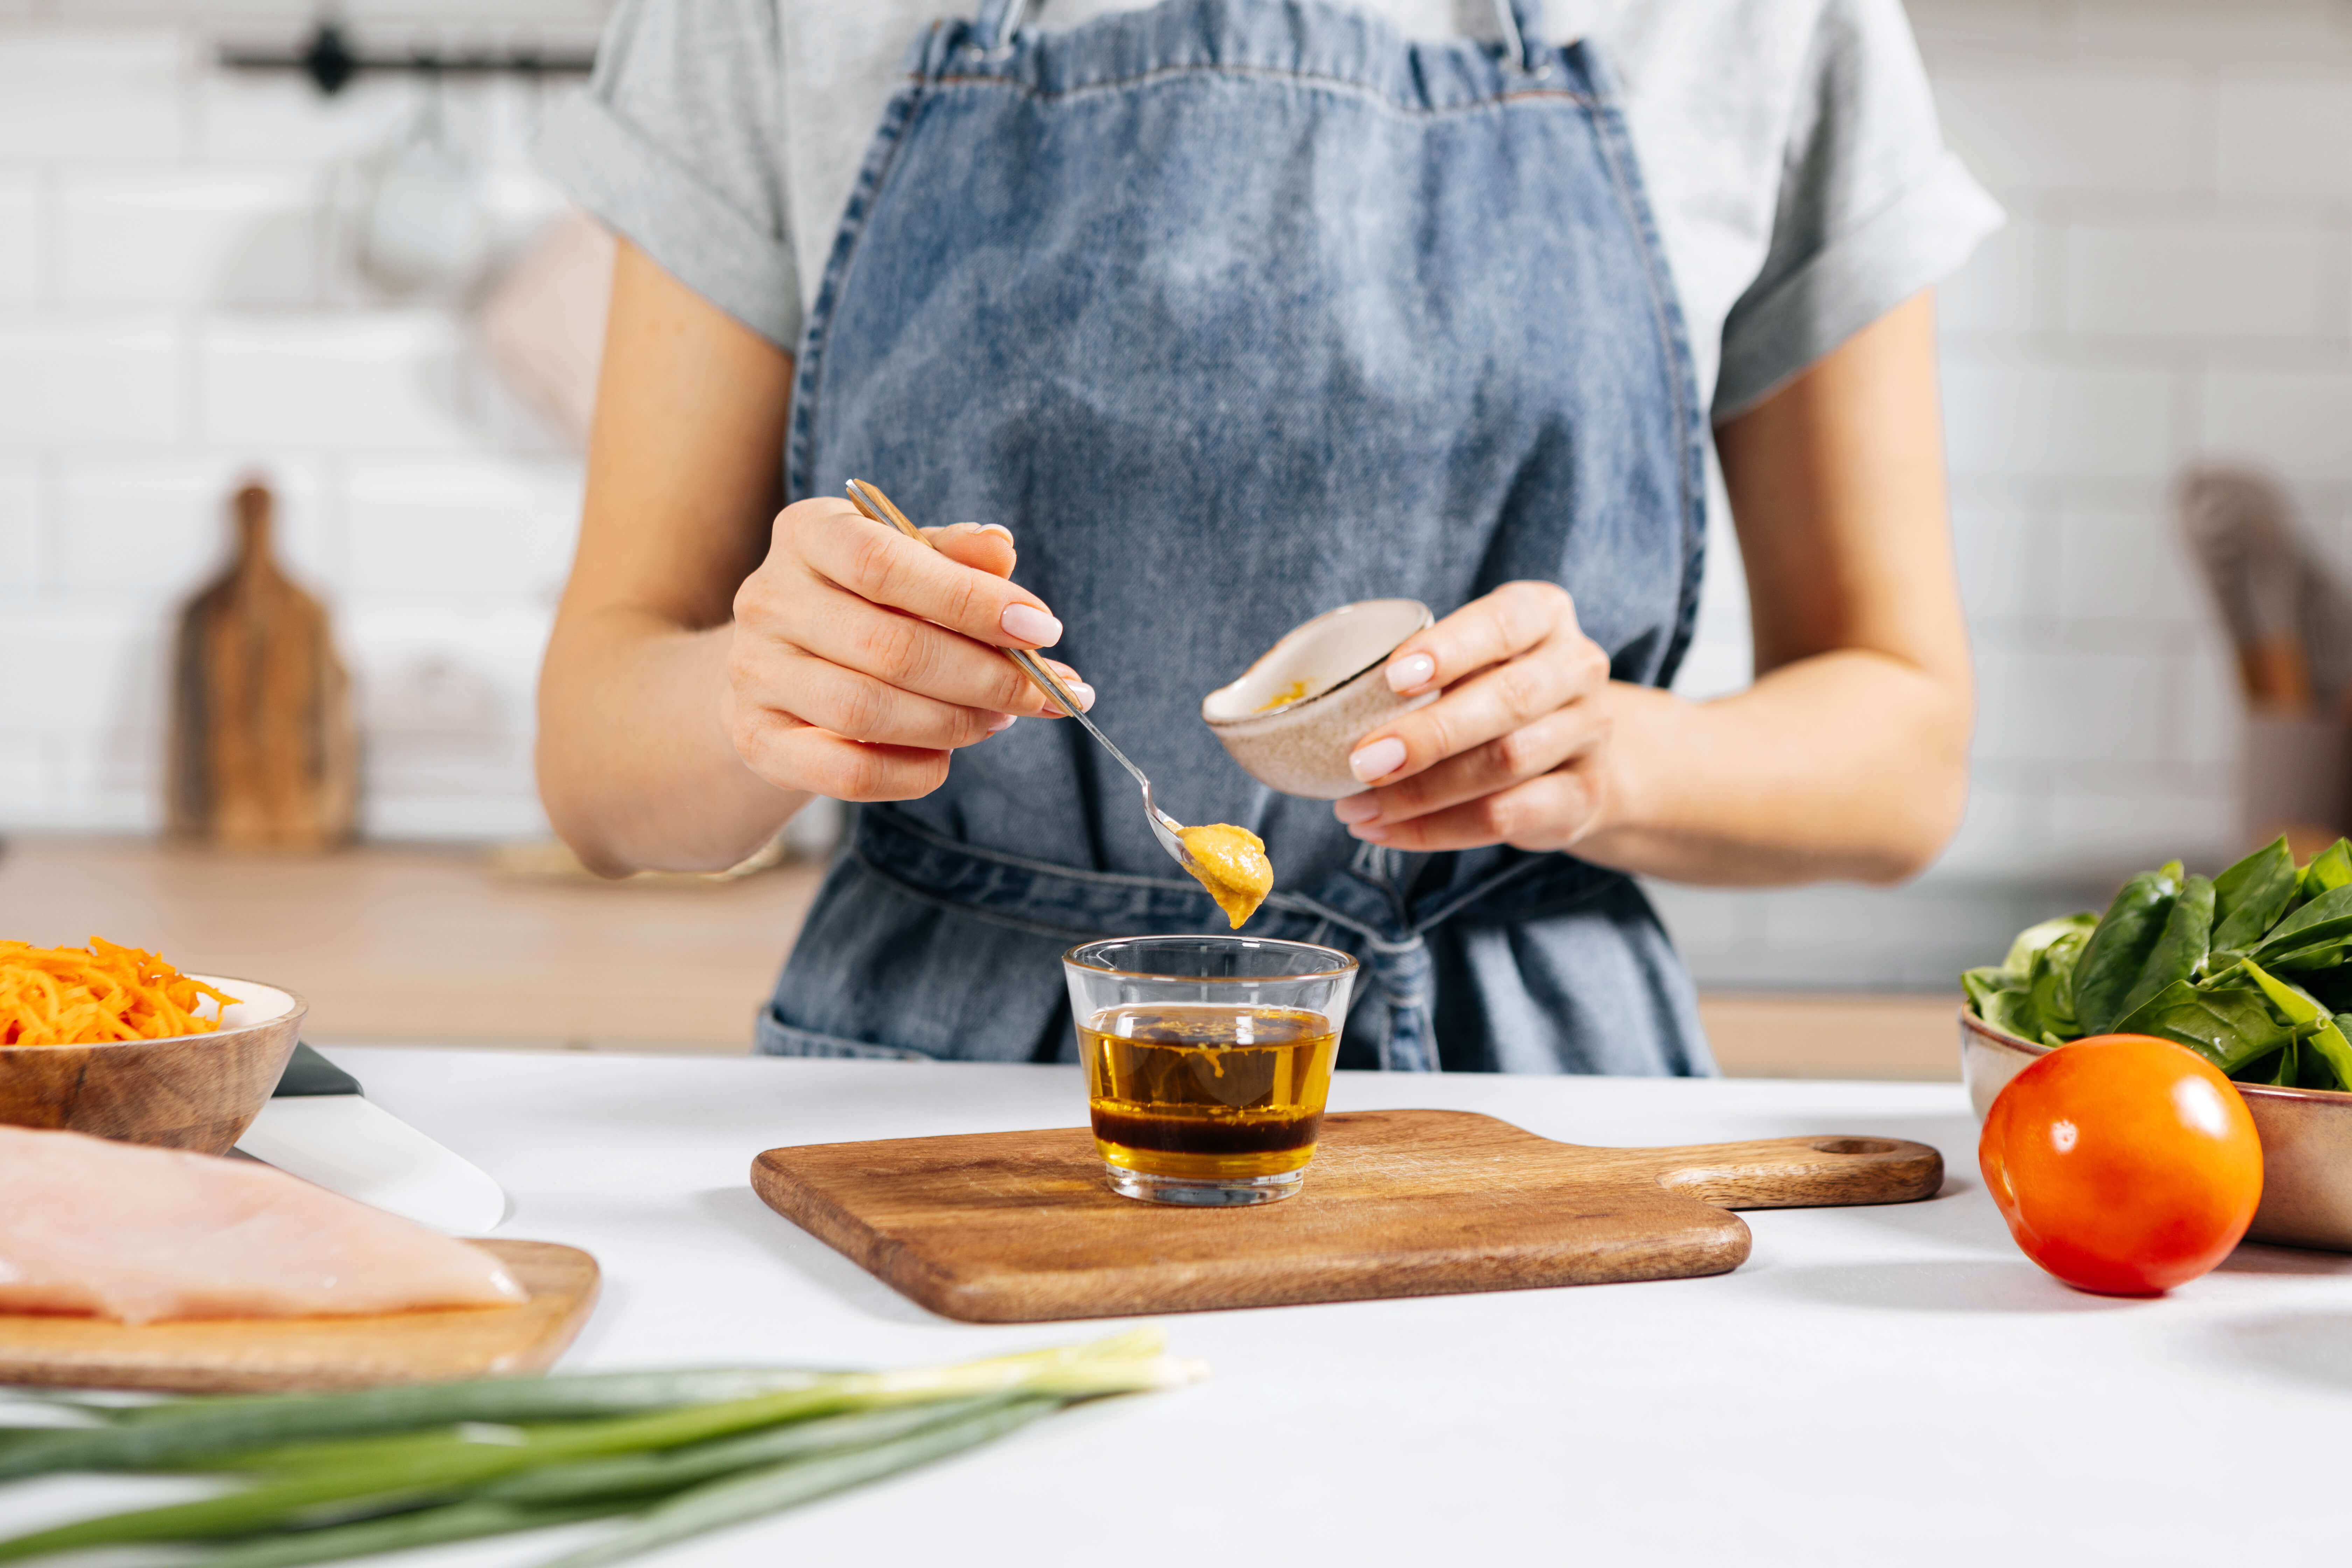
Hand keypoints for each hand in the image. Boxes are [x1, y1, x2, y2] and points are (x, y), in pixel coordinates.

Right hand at [722, 496, 1090, 800]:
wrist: (777, 671)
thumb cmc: (864, 607)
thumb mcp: (907, 562)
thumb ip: (954, 555)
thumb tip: (1000, 550)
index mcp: (808, 534)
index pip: (886, 562)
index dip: (971, 600)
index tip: (1043, 630)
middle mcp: (769, 599)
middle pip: (889, 647)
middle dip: (984, 676)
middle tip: (1039, 692)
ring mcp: (755, 674)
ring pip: (868, 712)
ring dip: (954, 722)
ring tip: (998, 719)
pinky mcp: (759, 741)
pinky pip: (848, 772)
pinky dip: (913, 771)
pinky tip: (946, 757)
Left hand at [1330, 581, 1613, 851]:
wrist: (1576, 753)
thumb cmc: (1492, 692)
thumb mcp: (1469, 662)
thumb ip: (1422, 672)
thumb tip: (1331, 709)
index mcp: (1545, 615)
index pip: (1503, 623)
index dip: (1449, 649)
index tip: (1391, 676)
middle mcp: (1577, 668)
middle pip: (1509, 700)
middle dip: (1429, 734)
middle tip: (1361, 761)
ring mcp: (1588, 733)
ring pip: (1506, 763)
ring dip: (1421, 793)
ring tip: (1355, 806)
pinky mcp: (1583, 796)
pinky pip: (1506, 817)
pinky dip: (1437, 829)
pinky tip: (1385, 831)